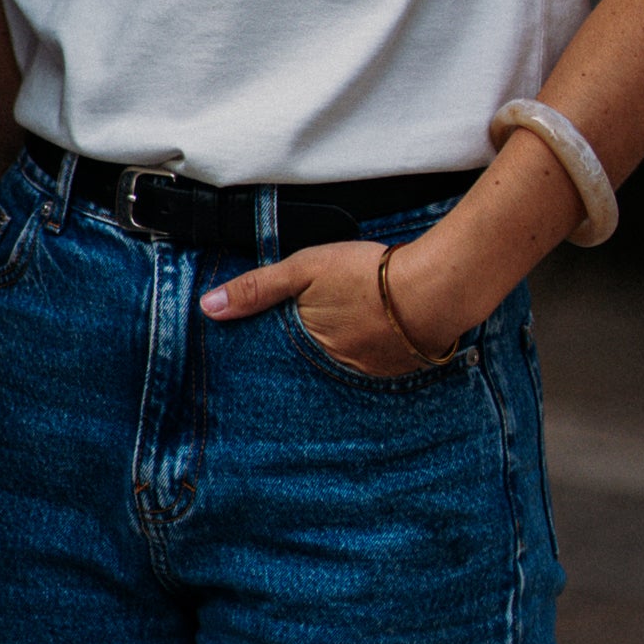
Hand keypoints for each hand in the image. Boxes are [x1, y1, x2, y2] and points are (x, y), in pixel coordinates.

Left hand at [200, 233, 459, 377]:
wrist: (435, 289)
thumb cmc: (369, 275)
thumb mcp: (304, 270)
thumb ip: (258, 288)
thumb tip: (208, 308)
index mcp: (309, 347)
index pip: (277, 355)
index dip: (270, 346)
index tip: (257, 346)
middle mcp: (336, 370)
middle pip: (310, 361)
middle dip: (304, 352)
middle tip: (310, 332)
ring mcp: (369, 374)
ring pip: (343, 362)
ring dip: (341, 349)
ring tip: (344, 328)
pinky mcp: (399, 370)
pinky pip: (374, 364)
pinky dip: (370, 350)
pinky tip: (374, 332)